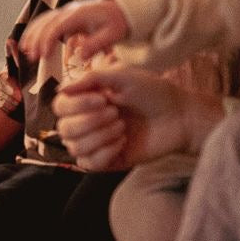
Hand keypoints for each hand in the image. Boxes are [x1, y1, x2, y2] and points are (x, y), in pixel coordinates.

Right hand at [20, 0, 129, 61]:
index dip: (47, 40)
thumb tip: (80, 56)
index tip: (43, 55)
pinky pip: (46, 21)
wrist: (122, 9)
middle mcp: (69, 10)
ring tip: (25, 50)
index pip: (57, 26)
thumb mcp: (113, 35)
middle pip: (46, 22)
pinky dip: (36, 30)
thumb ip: (96, 44)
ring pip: (43, 20)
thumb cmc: (118, 23)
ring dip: (32, 34)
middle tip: (32, 57)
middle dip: (36, 39)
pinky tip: (31, 42)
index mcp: (79, 15)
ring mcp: (66, 12)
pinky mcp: (66, 16)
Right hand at [53, 66, 222, 170]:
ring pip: (75, 147)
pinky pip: (89, 164)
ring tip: (122, 127)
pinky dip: (105, 152)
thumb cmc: (152, 92)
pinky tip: (122, 142)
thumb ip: (89, 79)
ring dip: (99, 136)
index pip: (60, 107)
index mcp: (86, 100)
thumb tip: (60, 89)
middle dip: (90, 121)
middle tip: (117, 114)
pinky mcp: (108, 161)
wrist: (179, 117)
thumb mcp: (121, 76)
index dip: (76, 105)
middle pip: (64, 129)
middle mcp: (87, 121)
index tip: (103, 99)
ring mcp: (97, 142)